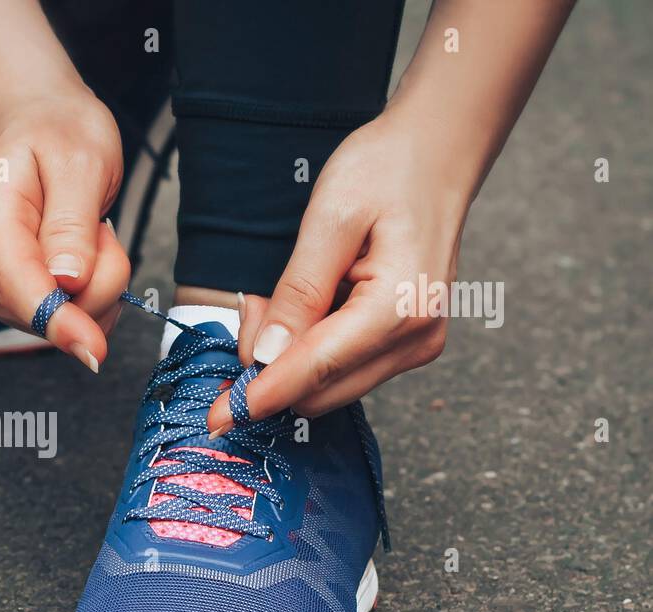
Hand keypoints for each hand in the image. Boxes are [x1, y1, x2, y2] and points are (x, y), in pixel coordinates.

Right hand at [0, 91, 129, 371]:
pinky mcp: (0, 299)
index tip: (94, 351)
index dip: (61, 323)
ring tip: (84, 231)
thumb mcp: (80, 162)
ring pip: (59, 321)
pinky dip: (85, 295)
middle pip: (47, 312)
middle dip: (95, 281)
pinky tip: (78, 255)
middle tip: (98, 226)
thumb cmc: (55, 132)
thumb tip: (67, 284)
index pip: (21, 289)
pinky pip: (60, 321)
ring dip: (93, 285)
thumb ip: (72, 225)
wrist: (31, 123)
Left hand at [208, 112, 471, 432]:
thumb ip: (297, 292)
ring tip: (282, 297)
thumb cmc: (387, 169)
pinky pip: (345, 368)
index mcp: (398, 309)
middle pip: (319, 393)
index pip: (313, 371)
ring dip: (290, 358)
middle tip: (253, 308)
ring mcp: (417, 344)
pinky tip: (307, 305)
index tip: (216, 419)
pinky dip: (311, 350)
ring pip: (329, 386)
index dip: (259, 396)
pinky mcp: (408, 342)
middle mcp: (415, 339)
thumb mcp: (330, 219)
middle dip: (271, 368)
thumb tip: (264, 357)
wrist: (439, 150)